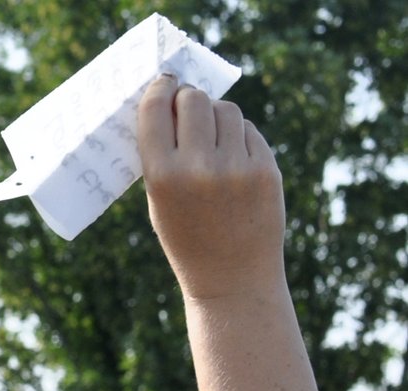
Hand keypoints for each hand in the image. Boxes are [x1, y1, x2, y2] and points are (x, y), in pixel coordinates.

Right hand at [138, 77, 285, 300]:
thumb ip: (163, 157)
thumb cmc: (187, 238)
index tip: (164, 81)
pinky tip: (232, 159)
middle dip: (189, 98)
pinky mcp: (266, 169)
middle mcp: (199, 168)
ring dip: (216, 115)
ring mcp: (237, 168)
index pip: (157, 111)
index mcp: (162, 177)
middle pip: (195, 101)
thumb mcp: (160, 202)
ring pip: (226, 111)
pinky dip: (238, 137)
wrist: (231, 277)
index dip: (160, 89)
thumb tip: (173, 104)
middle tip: (187, 104)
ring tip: (211, 137)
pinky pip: (249, 132)